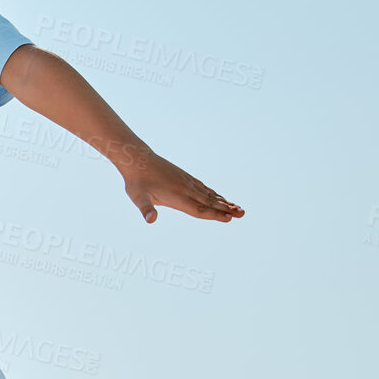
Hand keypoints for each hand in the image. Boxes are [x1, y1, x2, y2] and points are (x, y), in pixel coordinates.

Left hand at [120, 149, 243, 223]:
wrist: (137, 159)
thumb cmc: (136, 181)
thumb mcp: (137, 197)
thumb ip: (146, 209)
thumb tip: (150, 220)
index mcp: (176, 197)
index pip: (198, 209)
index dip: (214, 215)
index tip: (229, 218)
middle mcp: (185, 189)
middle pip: (209, 202)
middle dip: (226, 209)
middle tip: (243, 214)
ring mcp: (187, 182)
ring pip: (209, 194)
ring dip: (224, 202)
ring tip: (238, 207)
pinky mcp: (185, 177)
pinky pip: (203, 187)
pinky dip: (214, 193)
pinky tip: (220, 197)